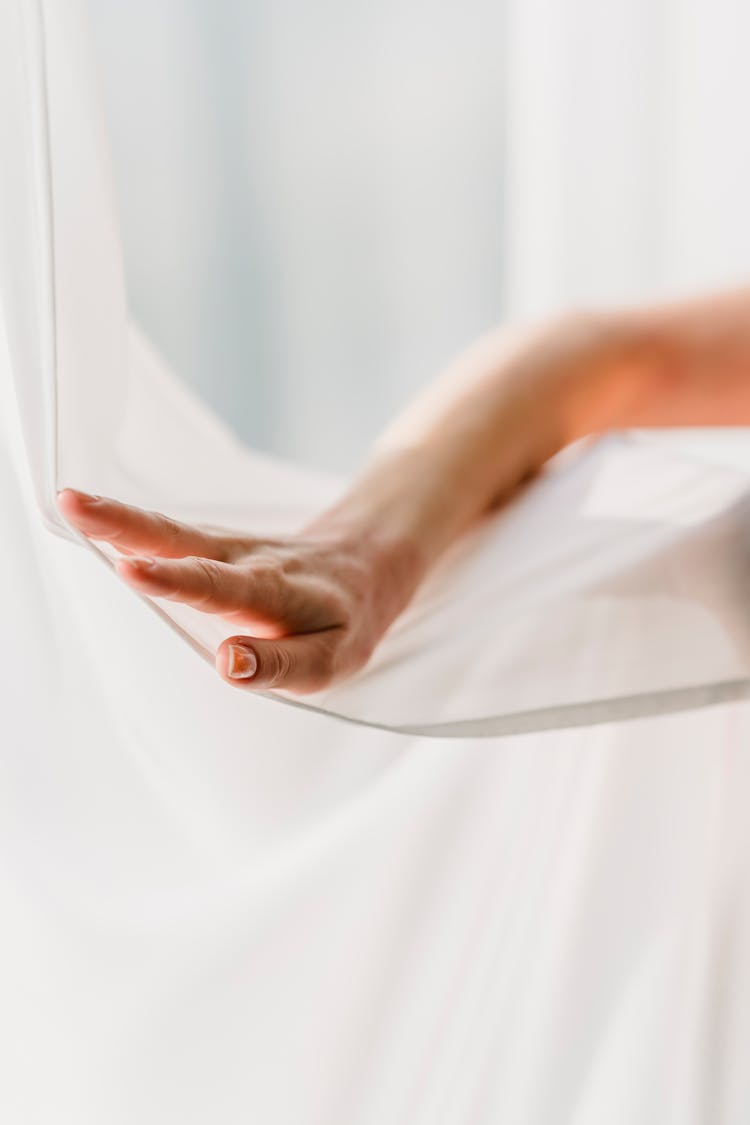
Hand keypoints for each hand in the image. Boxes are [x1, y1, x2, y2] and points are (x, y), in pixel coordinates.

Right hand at [57, 490, 421, 693]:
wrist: (369, 561)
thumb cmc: (347, 619)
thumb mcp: (333, 656)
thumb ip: (281, 663)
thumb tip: (225, 664)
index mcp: (272, 591)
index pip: (218, 586)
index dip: (175, 580)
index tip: (130, 569)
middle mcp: (243, 560)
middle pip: (178, 540)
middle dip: (124, 525)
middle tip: (73, 505)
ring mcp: (227, 547)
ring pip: (169, 530)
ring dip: (117, 517)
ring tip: (68, 502)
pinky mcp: (216, 544)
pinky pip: (171, 532)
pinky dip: (131, 523)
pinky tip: (93, 515)